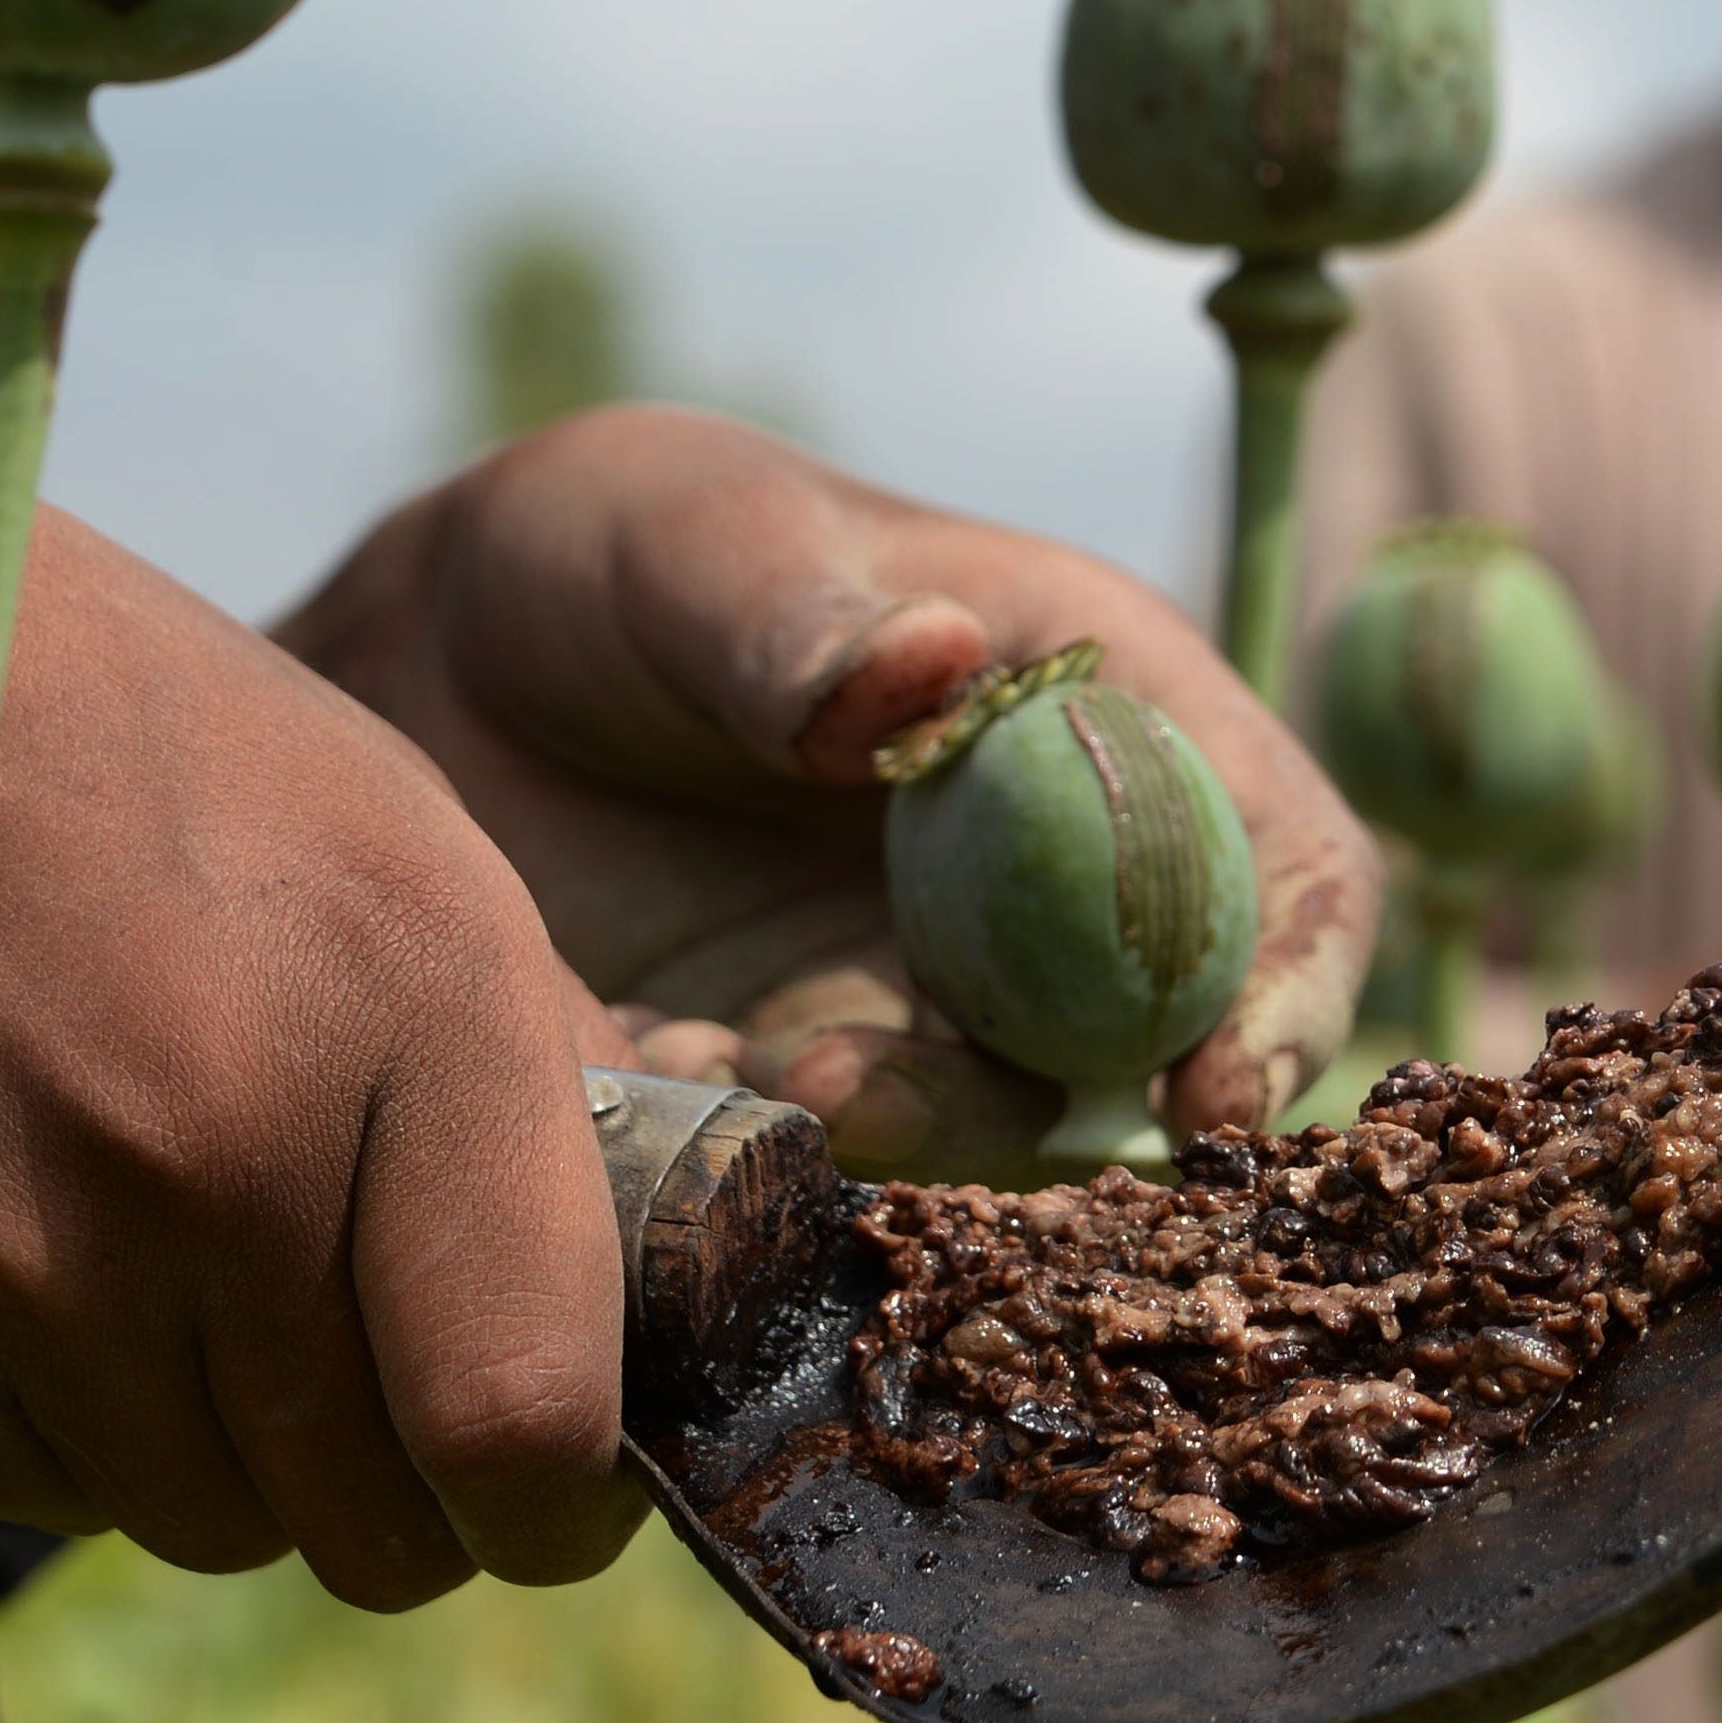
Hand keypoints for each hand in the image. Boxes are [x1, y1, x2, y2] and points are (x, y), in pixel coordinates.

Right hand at [0, 389, 641, 1609]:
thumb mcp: (378, 828)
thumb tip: (639, 1268)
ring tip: (194, 1269)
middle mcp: (246, 1159)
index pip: (536, 1414)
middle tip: (384, 1391)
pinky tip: (50, 1260)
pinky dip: (87, 1431)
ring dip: (244, 1455)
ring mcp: (55, 1270)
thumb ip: (523, 1059)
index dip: (561, 1495)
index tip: (557, 1482)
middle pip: (389, 1522)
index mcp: (422, 1004)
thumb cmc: (85, 743)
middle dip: (411, 1493)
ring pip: (227, 1523)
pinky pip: (61, 1494)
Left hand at [275, 405, 1376, 1184]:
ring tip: (712, 1064)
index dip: (1289, 981)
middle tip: (850, 1091)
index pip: (1281, 862)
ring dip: (875, 1139)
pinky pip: (826, 1180)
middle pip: (1150, 1043)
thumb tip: (927, 664)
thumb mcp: (691, 542)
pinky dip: (740, 1167)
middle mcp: (1056, 884)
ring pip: (986, 1136)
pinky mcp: (811, 1094)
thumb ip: (795, 616)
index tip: (1218, 1087)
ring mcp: (936, 1004)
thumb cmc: (615, 557)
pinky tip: (625, 1070)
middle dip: (1028, 1101)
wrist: (433, 675)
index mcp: (1106, 712)